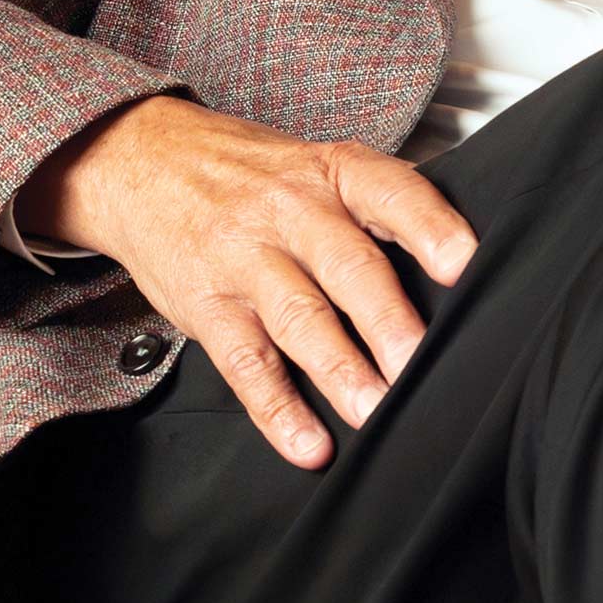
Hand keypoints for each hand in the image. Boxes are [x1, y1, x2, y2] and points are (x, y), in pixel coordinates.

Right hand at [19, 95, 478, 466]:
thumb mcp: (314, 165)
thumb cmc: (248, 173)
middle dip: (388, 320)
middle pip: (348, 267)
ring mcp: (246, 259)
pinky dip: (278, 409)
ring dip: (341, 371)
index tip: (462, 265)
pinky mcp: (208, 306)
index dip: (430, 228)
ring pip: (301, 318)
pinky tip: (308, 442)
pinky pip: (247, 363)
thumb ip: (375, 206)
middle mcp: (292, 211)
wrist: (140, 160)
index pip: (391, 193)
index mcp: (332, 172)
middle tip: (420, 364)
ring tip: (376, 411)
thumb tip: (456, 269)